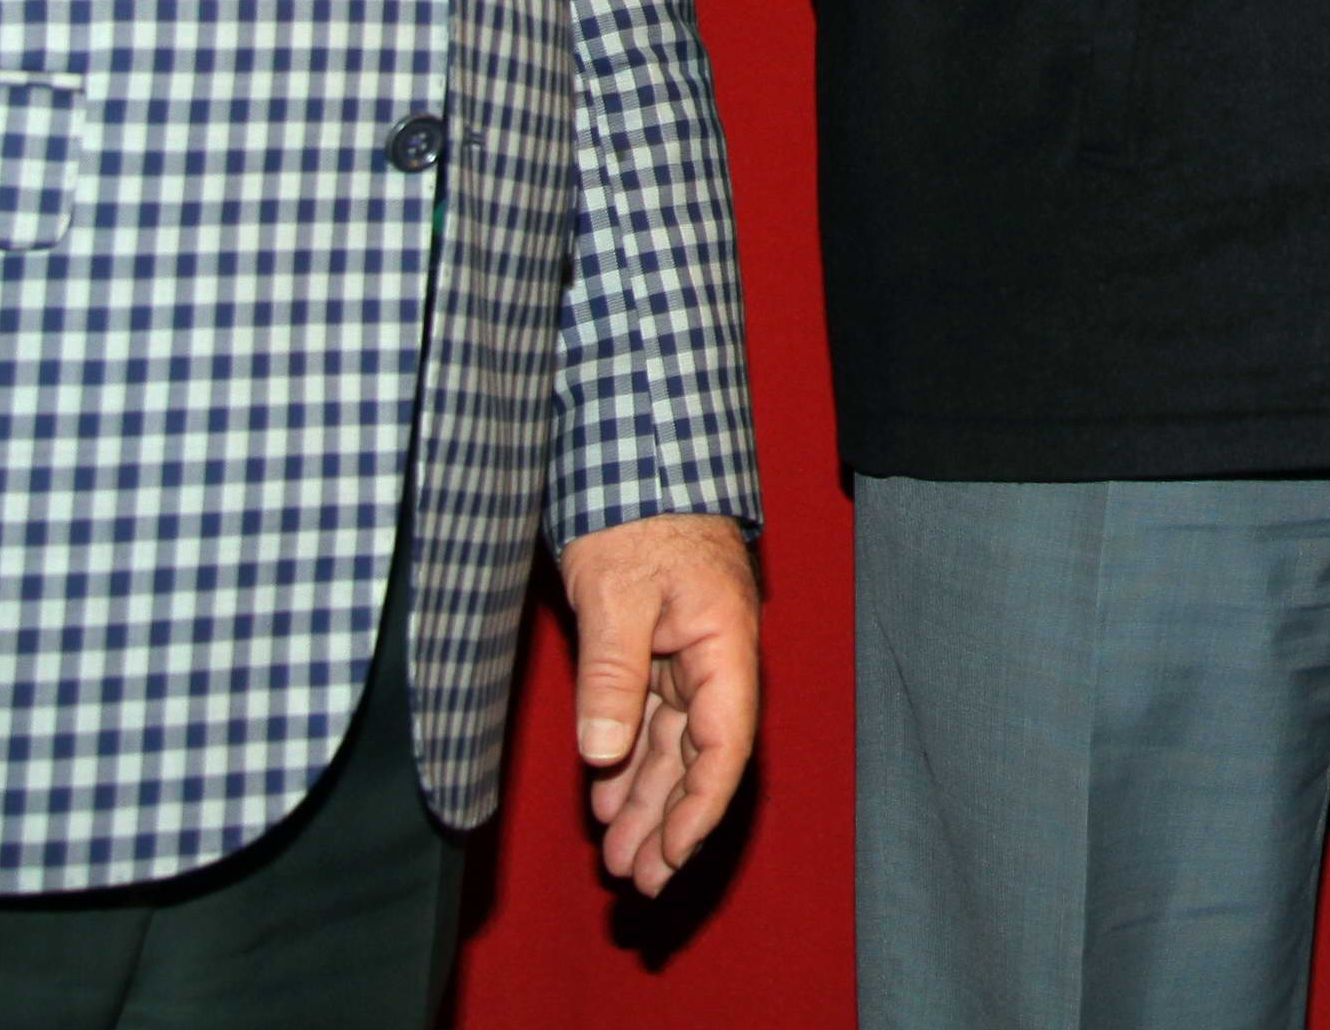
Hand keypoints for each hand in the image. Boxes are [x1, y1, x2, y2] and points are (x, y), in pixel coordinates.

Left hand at [562, 512, 759, 895]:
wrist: (632, 446)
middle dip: (669, 823)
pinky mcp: (658, 644)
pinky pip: (649, 716)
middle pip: (700, 757)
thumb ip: (613, 673)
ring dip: (647, 800)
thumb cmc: (635, 508)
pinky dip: (629, 758)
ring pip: (672, 744)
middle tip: (637, 883)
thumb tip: (604, 753)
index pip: (723, 747)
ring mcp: (687, 652)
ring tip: (617, 856)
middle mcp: (715, 656)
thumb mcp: (616, 591)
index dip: (698, 810)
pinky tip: (605, 796)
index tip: (669, 859)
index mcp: (725, 644)